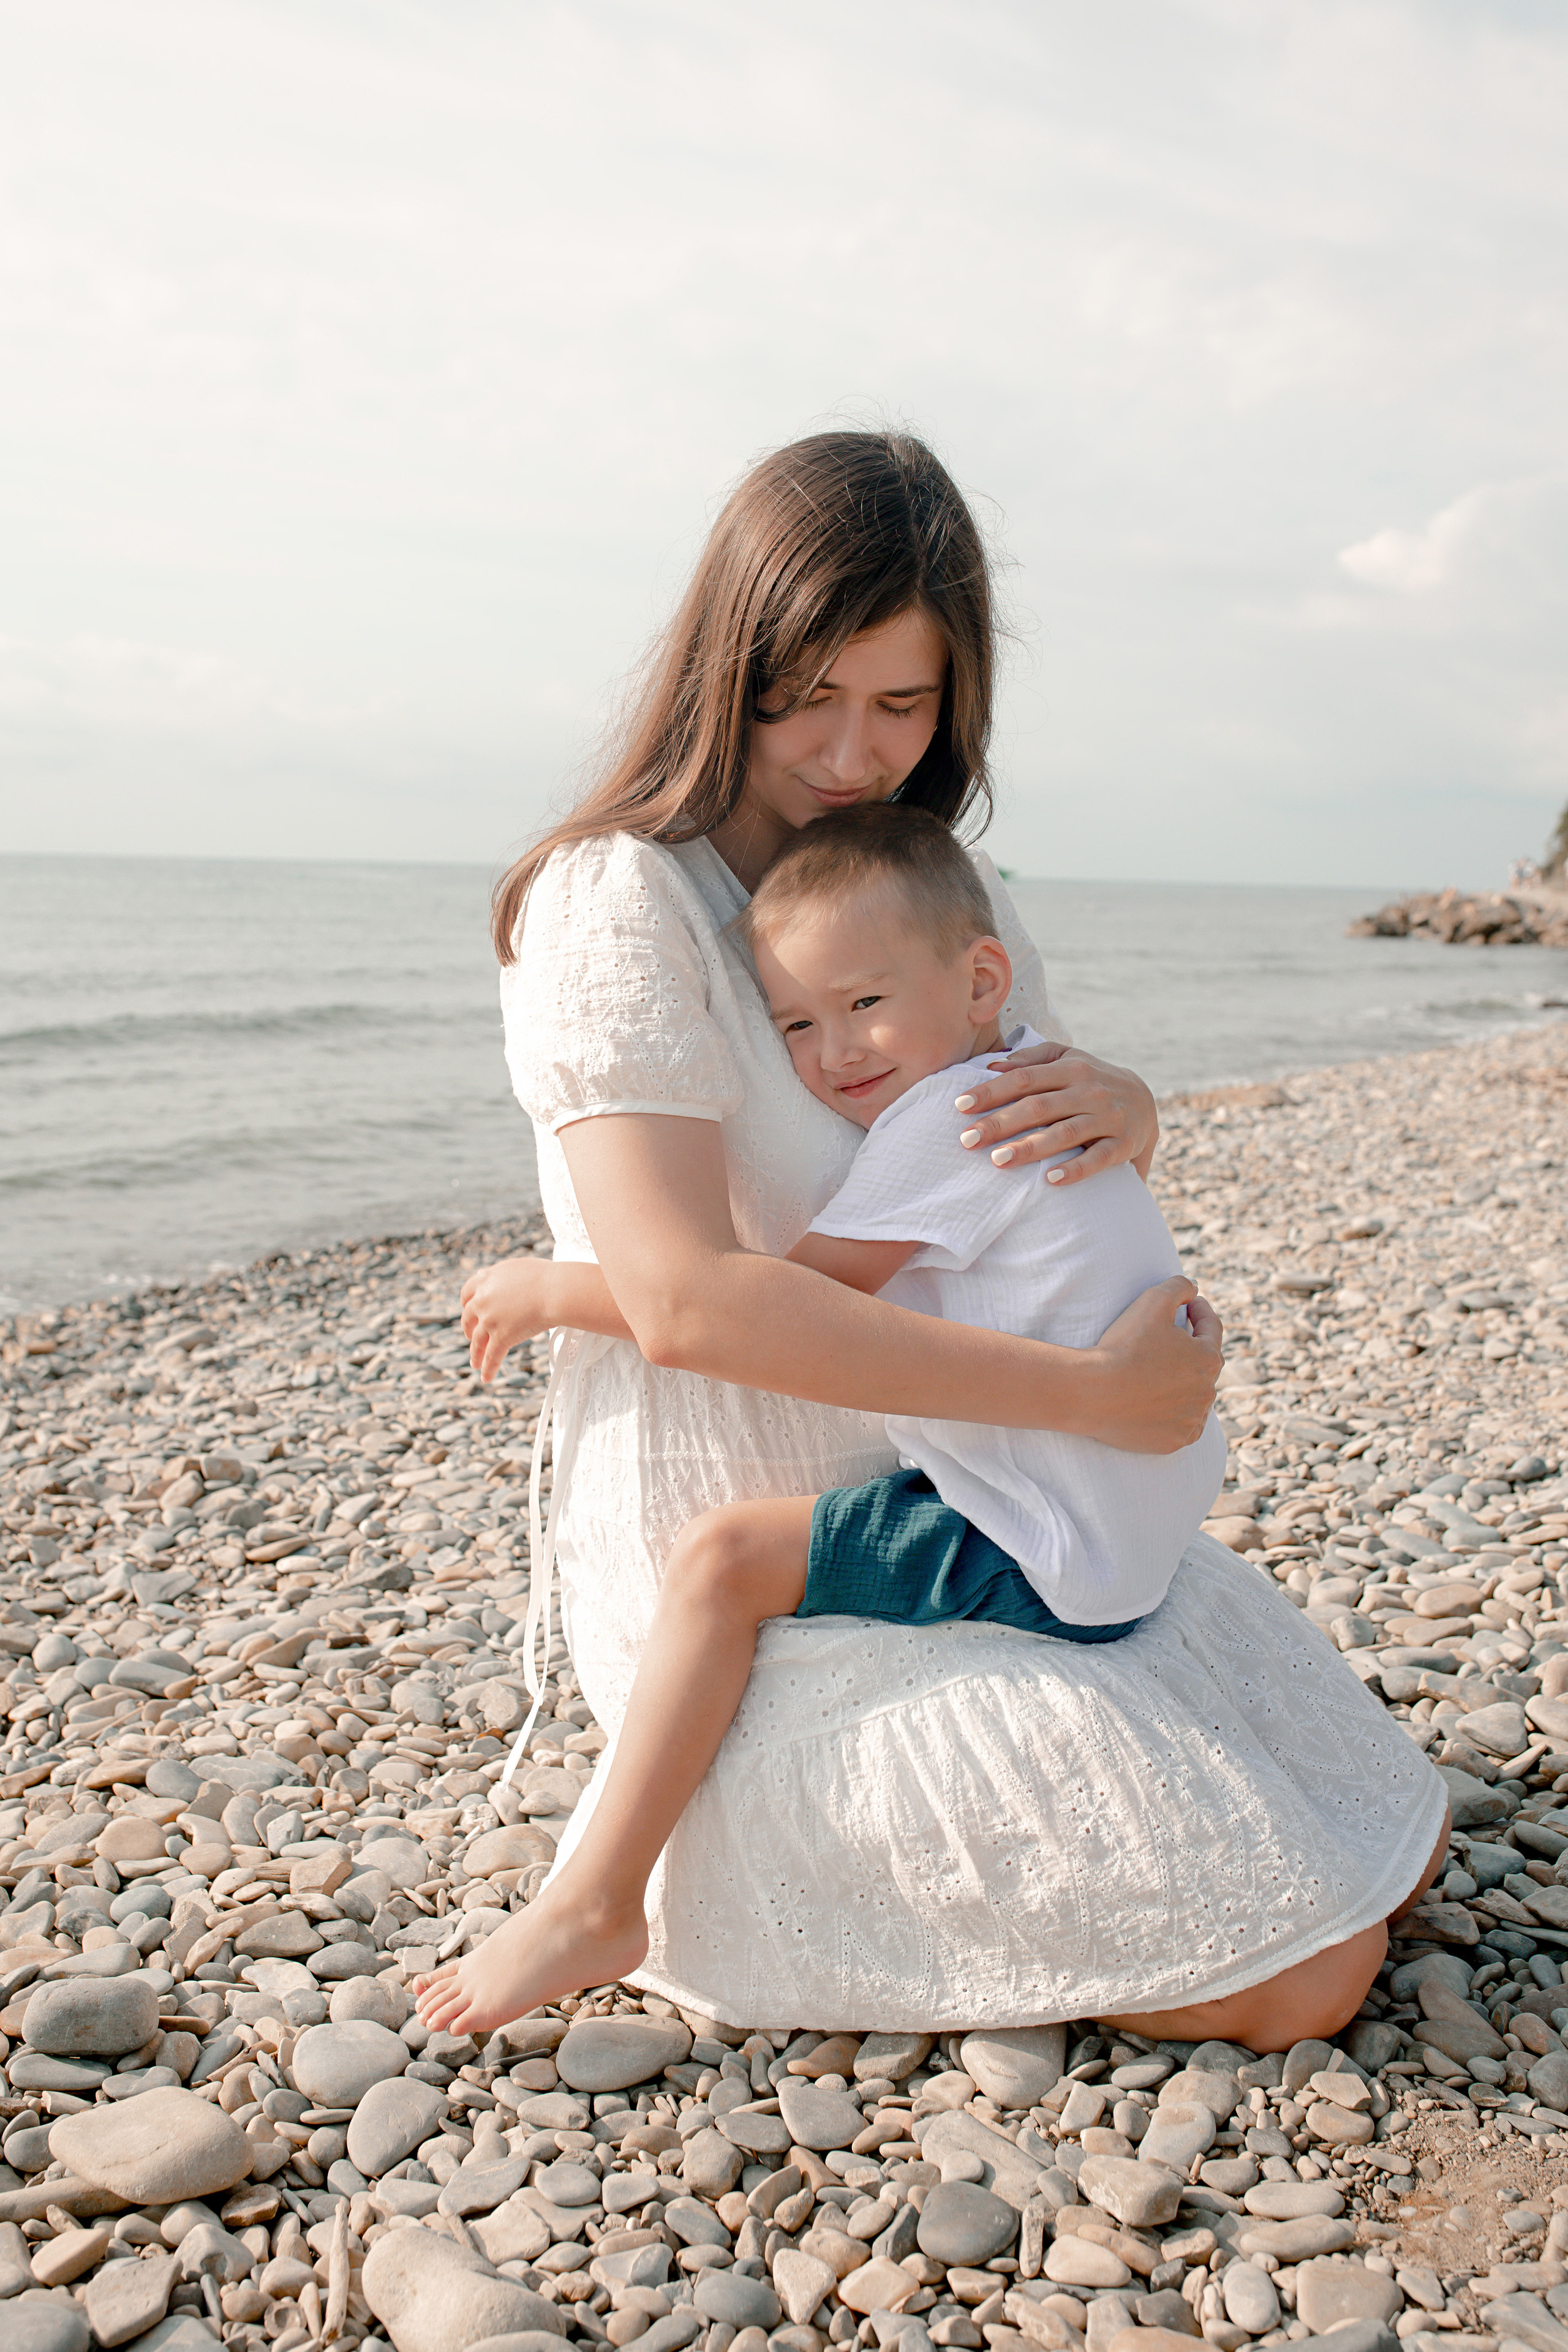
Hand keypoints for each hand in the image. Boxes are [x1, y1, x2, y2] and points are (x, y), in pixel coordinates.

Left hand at [461, 1258, 552, 1384]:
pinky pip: (491, 1357)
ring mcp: (490, 1320)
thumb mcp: (517, 1268)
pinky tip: (486, 1378)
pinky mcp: (501, 1337)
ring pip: (477, 1341)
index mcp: (486, 1279)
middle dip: (469, 1329)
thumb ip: (502, 1277)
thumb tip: (502, 1284)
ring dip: (475, 1354)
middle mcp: (483, 1300)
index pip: (467, 1293)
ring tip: (475, 1362)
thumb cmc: (546, 1277)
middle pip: (468, 1318)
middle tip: (472, 1336)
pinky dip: (488, 1369)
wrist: (555, 1290)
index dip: (467, 1304)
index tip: (468, 1310)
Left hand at [955, 1042, 1158, 1182]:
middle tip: (967, 1140)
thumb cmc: (1092, 1081)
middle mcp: (1090, 1091)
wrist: (1146, 1103)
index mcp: (1071, 1068)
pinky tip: (1051, 1180)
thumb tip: (992, 1066)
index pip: (1024, 1078)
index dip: (992, 1092)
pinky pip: (1099, 1158)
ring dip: (1031, 1147)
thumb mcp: (1068, 1059)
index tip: (960, 1105)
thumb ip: (1033, 1059)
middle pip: (1038, 1106)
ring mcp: (1109, 1117)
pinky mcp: (1124, 1144)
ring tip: (998, 1160)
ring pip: (1066, 1133)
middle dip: (1000, 1123)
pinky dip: (1076, 1169)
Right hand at [1085, 1276, 1221, 1452]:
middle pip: (1204, 1364)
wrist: (1091, 1393)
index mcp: (1208, 1359)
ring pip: (1195, 1396)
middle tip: (1171, 1338)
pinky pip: (1183, 1425)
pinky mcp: (1175, 1441)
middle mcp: (1208, 1392)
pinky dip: (1177, 1413)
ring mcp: (1192, 1420)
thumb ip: (1179, 1286)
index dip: (1200, 1311)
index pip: (1212, 1329)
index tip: (1189, 1305)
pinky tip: (1161, 1403)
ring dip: (1185, 1382)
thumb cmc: (1123, 1346)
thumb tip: (1193, 1289)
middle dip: (1191, 1348)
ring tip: (1163, 1372)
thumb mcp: (1152, 1301)